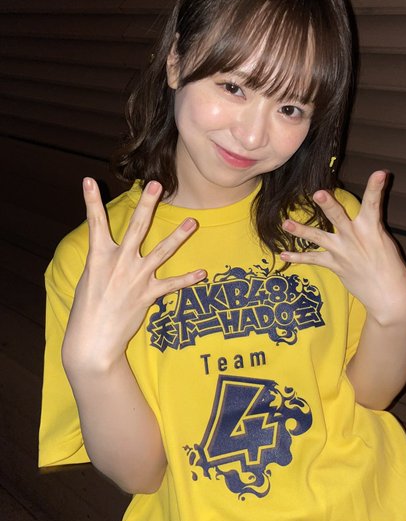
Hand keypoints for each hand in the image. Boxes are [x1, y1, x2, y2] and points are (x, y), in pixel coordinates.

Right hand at [63, 178, 205, 369]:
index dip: (90, 201)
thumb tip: (111, 247)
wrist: (93, 340)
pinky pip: (172, 284)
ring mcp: (136, 278)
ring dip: (179, 236)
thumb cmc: (88, 308)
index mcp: (100, 257)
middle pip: (137, 227)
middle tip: (156, 185)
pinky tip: (203, 273)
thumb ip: (103, 259)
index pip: (95, 223)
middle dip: (147, 204)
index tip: (89, 179)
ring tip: (193, 221)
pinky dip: (188, 279)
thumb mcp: (90, 278)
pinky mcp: (148, 294)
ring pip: (162, 251)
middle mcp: (120, 263)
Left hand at [281, 171, 405, 327]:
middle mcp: (355, 237)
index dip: (376, 187)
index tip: (380, 173)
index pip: (375, 203)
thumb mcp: (386, 242)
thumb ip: (371, 226)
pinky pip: (313, 259)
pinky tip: (284, 254)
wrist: (389, 297)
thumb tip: (363, 216)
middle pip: (338, 216)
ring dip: (301, 230)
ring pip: (318, 237)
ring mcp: (342, 251)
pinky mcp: (335, 265)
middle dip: (328, 204)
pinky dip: (298, 257)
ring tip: (285, 223)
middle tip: (318, 193)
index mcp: (372, 228)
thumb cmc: (391, 268)